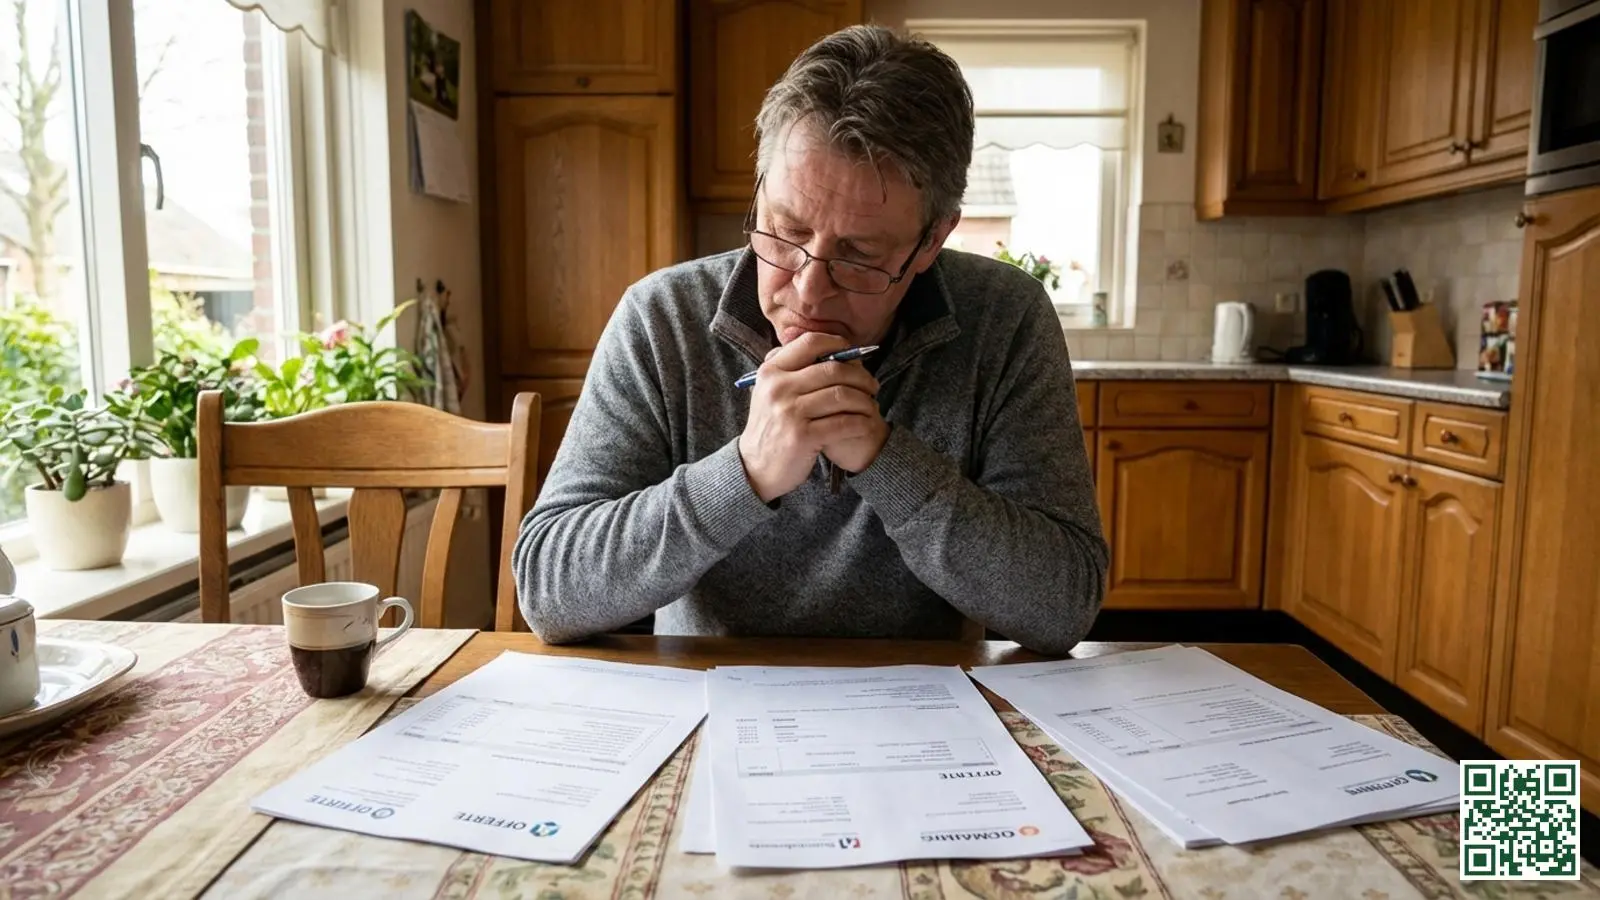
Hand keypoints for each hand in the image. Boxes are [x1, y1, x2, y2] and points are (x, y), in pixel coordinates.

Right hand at [738, 333, 881, 502]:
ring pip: (842, 395)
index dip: (838, 343)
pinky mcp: (803, 436)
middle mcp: (778, 388)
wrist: (755, 467)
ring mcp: (790, 412)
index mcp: (771, 372)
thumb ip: (789, 369)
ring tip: (871, 405)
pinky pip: (843, 423)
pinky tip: (867, 423)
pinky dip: (861, 422)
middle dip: (861, 376)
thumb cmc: (771, 426)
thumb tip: (825, 345)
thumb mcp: (768, 392)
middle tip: (872, 385)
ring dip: (865, 400)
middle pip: (833, 369)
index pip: (810, 342)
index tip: (853, 352)